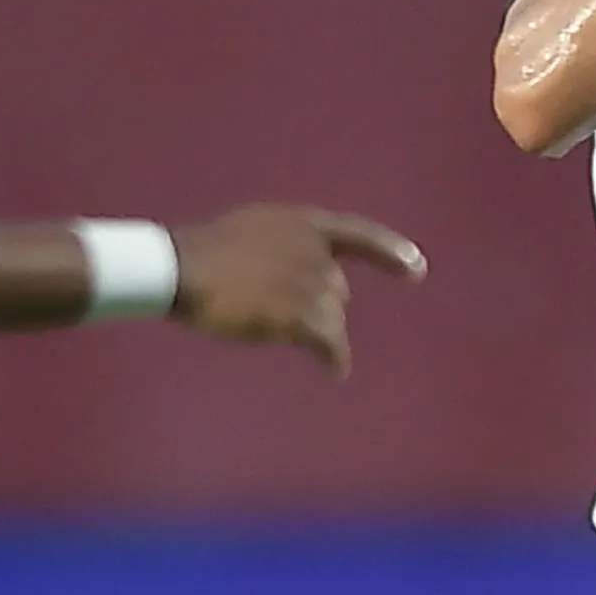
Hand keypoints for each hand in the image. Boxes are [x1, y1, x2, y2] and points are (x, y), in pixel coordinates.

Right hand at [168, 207, 427, 375]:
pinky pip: (331, 342)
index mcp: (301, 223)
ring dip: (319, 334)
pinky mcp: (299, 314)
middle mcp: (313, 250)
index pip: (359, 236)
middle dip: (321, 307)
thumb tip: (299, 280)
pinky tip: (335, 371)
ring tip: (297, 344)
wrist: (179, 268)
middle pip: (337, 290)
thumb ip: (282, 250)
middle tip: (289, 320)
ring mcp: (308, 281)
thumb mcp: (249, 235)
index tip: (415, 269)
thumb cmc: (199, 255)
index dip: (390, 253)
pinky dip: (336, 358)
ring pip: (332, 318)